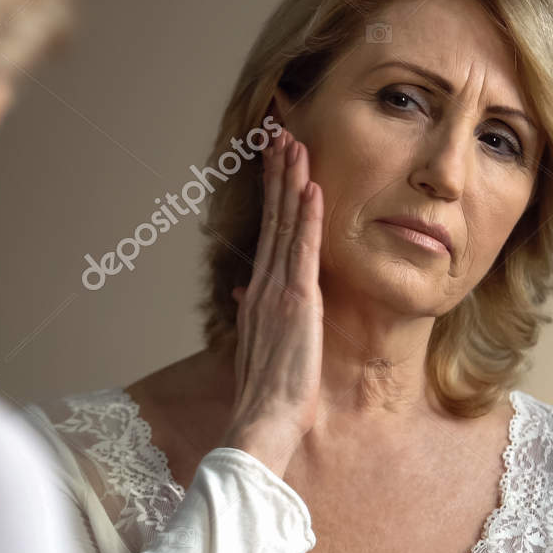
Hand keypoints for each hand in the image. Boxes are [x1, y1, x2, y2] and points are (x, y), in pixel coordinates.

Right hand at [222, 128, 323, 477]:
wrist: (262, 420)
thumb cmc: (265, 395)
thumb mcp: (256, 347)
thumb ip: (251, 316)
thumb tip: (243, 293)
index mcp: (259, 294)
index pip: (269, 233)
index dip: (272, 195)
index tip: (275, 162)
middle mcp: (265, 285)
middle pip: (273, 218)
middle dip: (277, 173)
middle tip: (280, 131)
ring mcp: (279, 291)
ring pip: (286, 225)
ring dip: (290, 181)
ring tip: (293, 142)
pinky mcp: (297, 302)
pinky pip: (303, 250)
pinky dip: (307, 216)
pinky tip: (310, 187)